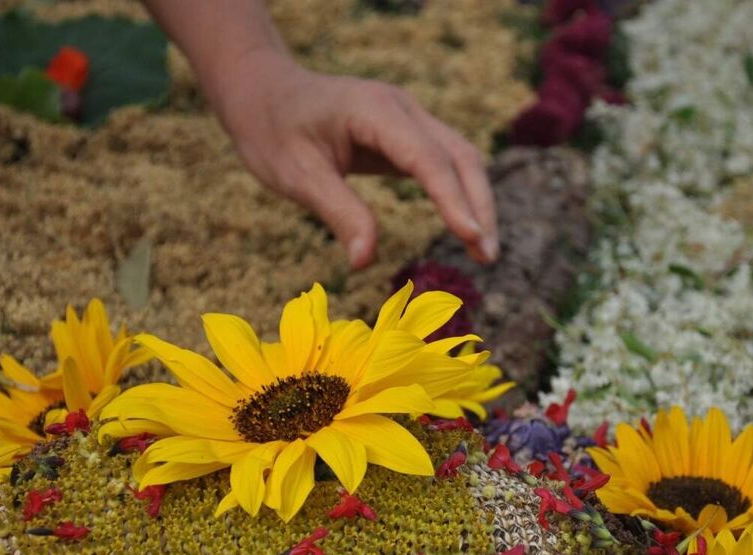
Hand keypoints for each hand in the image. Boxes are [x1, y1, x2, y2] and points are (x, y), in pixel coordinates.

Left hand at [208, 49, 498, 268]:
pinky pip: (444, 162)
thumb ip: (338, 214)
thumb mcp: (297, 176)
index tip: (473, 239)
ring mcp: (408, 118)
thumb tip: (365, 263)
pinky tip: (465, 227)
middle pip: (460, 155)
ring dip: (477, 202)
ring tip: (484, 252)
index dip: (453, 201)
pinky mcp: (406, 134)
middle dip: (479, 205)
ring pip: (460, 158)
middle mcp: (402, 108)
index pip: (428, 159)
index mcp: (375, 111)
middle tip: (488, 256)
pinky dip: (460, 195)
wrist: (264, 92)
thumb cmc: (273, 131)